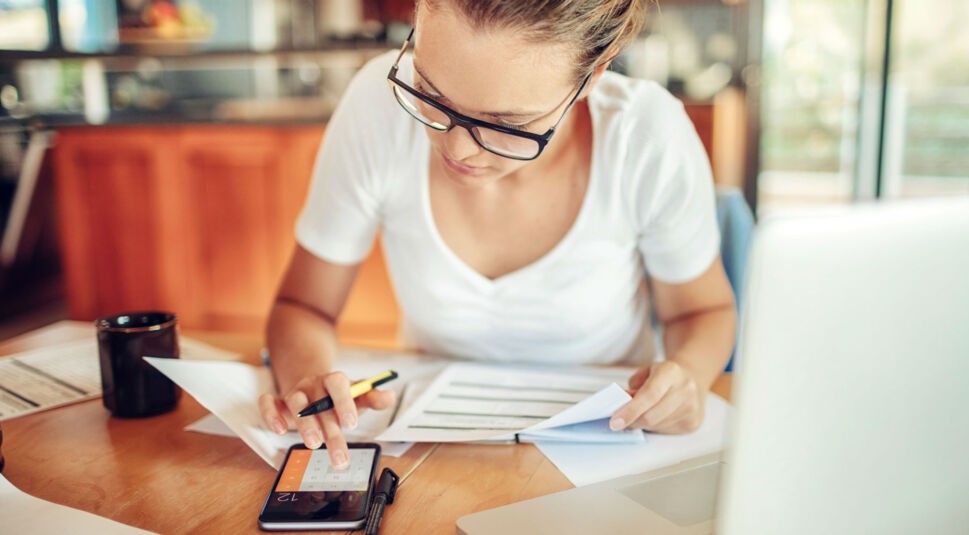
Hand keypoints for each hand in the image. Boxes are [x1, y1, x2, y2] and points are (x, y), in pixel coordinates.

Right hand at [258, 371, 395, 467]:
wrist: (314, 387)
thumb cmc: (339, 397)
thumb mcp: (357, 396)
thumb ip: (372, 397)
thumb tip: (389, 396)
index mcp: (333, 380)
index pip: (338, 383)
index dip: (344, 402)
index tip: (351, 424)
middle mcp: (313, 384)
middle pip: (320, 403)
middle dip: (330, 431)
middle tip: (339, 456)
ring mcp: (294, 392)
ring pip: (295, 403)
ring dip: (304, 425)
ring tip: (314, 444)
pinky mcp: (278, 403)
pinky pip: (268, 403)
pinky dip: (271, 414)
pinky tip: (279, 430)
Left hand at [609, 360, 704, 433]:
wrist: (693, 378)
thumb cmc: (665, 376)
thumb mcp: (646, 372)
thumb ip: (632, 387)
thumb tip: (621, 406)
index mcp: (671, 372)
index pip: (650, 394)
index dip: (631, 410)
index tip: (616, 421)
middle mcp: (685, 389)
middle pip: (652, 415)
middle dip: (632, 421)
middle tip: (620, 421)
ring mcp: (692, 408)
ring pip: (657, 426)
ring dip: (643, 424)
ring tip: (641, 414)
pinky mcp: (693, 422)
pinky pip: (665, 431)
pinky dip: (655, 427)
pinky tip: (656, 416)